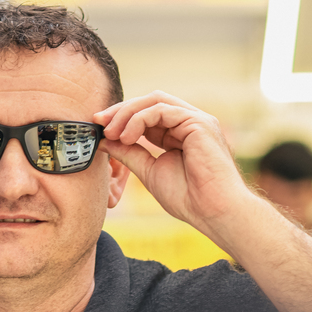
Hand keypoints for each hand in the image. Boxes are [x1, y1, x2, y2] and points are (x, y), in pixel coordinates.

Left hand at [94, 91, 253, 240]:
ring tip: (112, 132)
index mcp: (179, 133)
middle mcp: (189, 122)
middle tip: (99, 121)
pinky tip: (127, 137)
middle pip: (150, 101)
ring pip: (155, 100)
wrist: (212, 211)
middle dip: (121, 110)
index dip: (122, 117)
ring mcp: (196, 120)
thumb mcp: (149, 171)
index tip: (99, 126)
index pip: (147, 113)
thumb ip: (129, 153)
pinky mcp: (199, 122)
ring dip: (127, 113)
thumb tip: (105, 140)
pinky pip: (162, 109)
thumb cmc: (187, 197)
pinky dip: (140, 119)